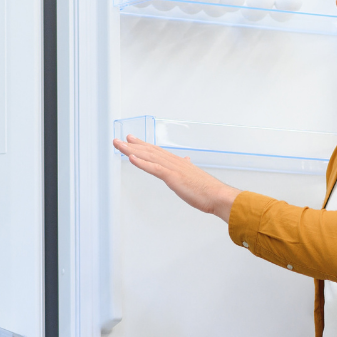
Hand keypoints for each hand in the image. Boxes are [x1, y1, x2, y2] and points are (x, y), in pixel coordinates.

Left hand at [113, 135, 239, 221]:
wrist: (218, 196)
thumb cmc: (209, 190)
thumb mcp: (195, 176)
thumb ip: (188, 168)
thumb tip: (187, 161)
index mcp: (179, 163)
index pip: (157, 151)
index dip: (143, 145)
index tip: (132, 139)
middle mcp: (174, 162)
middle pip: (149, 151)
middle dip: (132, 145)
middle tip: (118, 140)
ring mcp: (173, 168)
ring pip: (149, 156)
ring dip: (131, 150)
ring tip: (119, 145)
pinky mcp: (173, 177)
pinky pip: (154, 168)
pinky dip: (142, 162)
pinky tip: (131, 158)